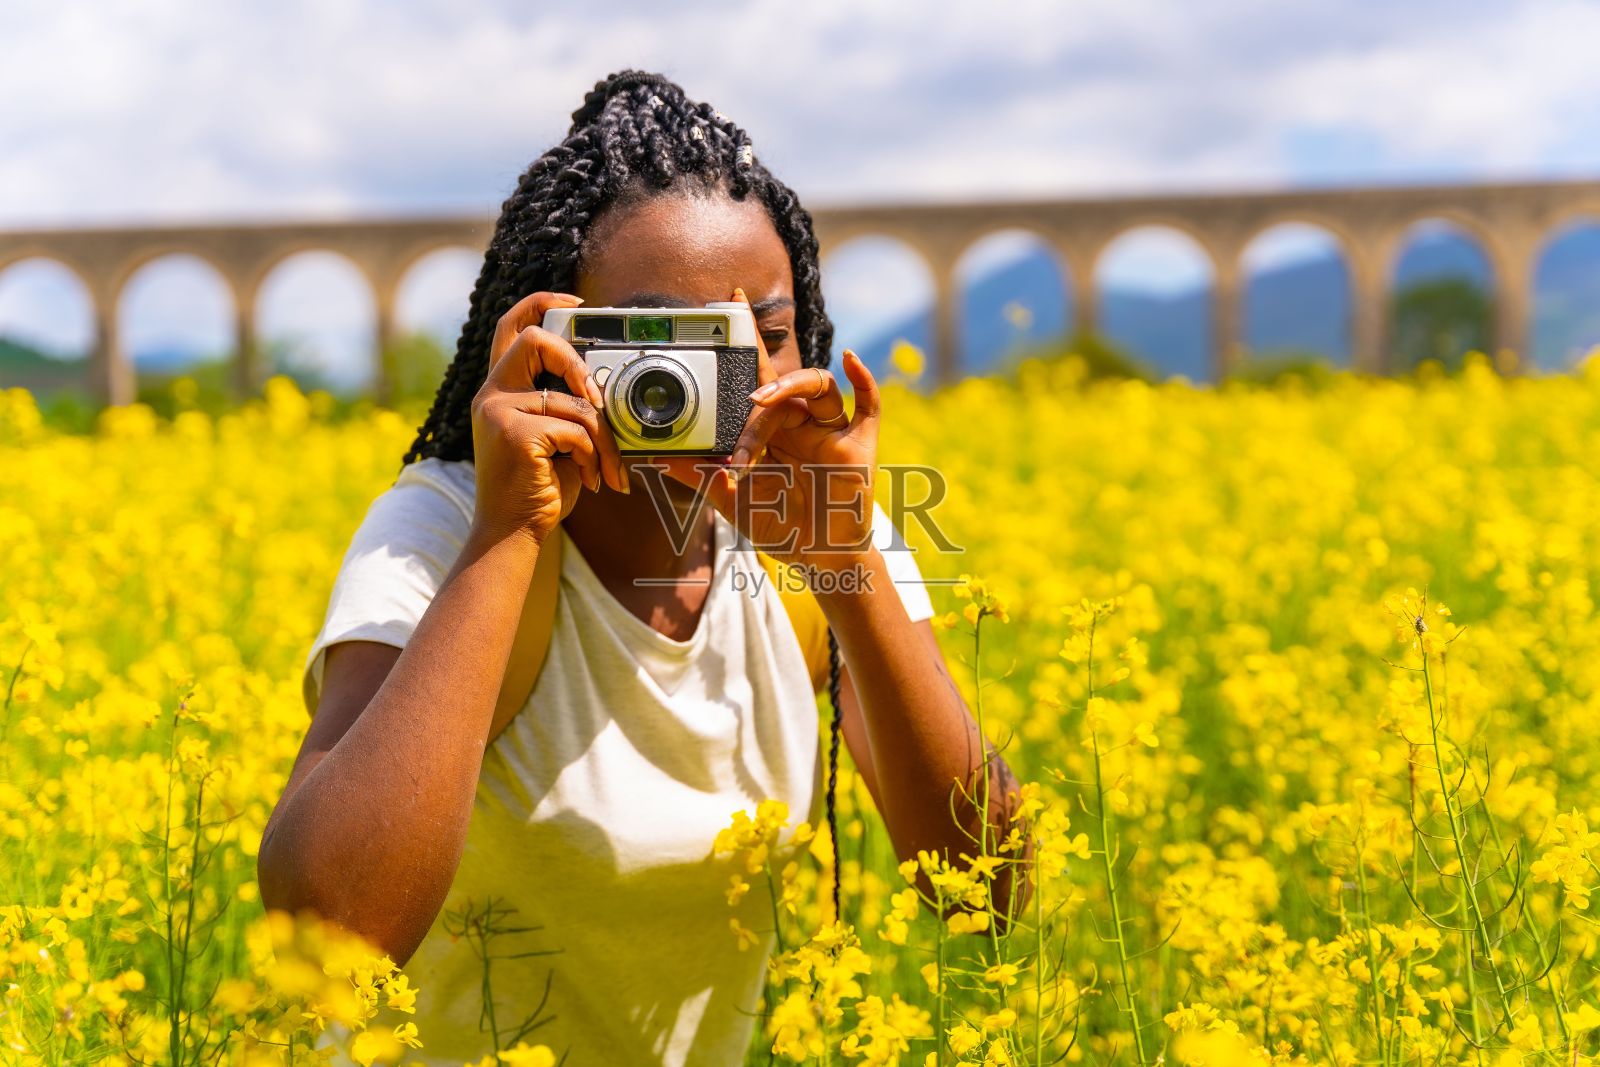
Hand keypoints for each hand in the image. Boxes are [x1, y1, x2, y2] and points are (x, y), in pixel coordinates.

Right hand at [468, 291, 625, 547]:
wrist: (512, 534)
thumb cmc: (537, 488)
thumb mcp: (551, 437)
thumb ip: (563, 405)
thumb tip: (602, 384)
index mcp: (499, 391)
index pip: (510, 327)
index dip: (541, 303)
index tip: (576, 303)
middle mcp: (490, 395)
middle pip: (537, 340)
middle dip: (578, 364)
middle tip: (598, 399)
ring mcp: (498, 412)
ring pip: (574, 401)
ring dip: (602, 439)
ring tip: (604, 468)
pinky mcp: (514, 433)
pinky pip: (575, 429)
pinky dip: (592, 456)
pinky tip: (587, 479)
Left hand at [654, 287, 881, 573]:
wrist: (817, 556)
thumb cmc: (778, 524)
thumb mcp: (730, 500)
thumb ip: (699, 476)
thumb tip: (659, 457)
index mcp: (770, 428)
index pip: (755, 376)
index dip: (744, 340)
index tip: (728, 302)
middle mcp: (800, 421)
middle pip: (781, 385)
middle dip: (758, 397)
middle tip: (743, 432)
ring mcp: (831, 429)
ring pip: (817, 386)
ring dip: (792, 387)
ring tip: (765, 401)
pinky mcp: (859, 442)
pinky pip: (869, 402)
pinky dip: (863, 378)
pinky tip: (850, 360)